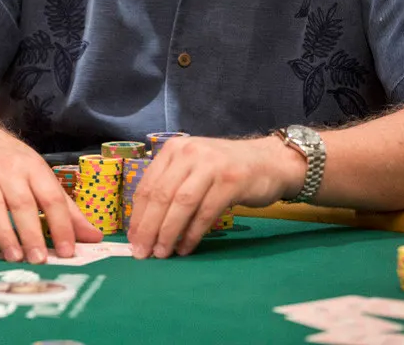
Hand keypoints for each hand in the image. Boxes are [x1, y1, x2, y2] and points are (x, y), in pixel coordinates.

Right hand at [0, 121, 101, 263]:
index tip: (67, 251)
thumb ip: (66, 208)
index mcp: (33, 167)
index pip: (51, 197)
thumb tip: (95, 237)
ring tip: (15, 259)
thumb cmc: (10, 161)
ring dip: (4, 235)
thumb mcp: (39, 174)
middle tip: (40, 260)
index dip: (61, 224)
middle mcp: (7, 171)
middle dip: (31, 233)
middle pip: (21, 204)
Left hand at [127, 135, 303, 258]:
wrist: (271, 162)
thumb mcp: (193, 168)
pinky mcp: (231, 181)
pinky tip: (186, 248)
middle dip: (149, 228)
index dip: (138, 216)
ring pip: (181, 204)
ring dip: (168, 233)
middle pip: (161, 195)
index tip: (132, 241)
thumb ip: (171, 186)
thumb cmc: (226, 170)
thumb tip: (144, 225)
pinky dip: (193, 233)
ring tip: (162, 253)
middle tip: (142, 253)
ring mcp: (211, 165)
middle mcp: (189, 152)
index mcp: (174, 149)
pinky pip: (205, 212)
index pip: (148, 186)